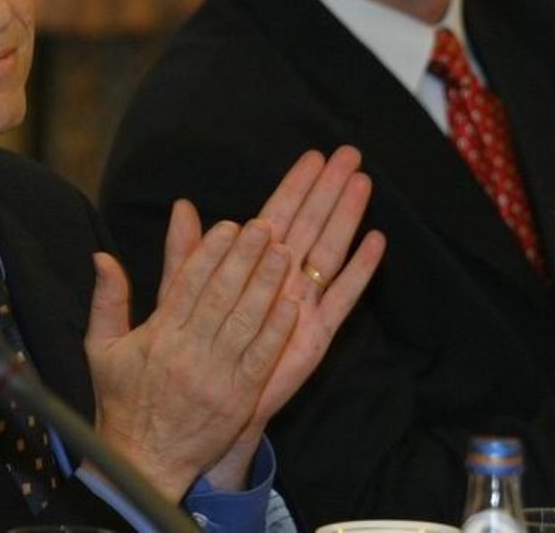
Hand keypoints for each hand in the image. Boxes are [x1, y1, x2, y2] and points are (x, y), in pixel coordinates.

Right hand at [85, 201, 298, 500]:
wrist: (141, 460)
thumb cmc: (121, 400)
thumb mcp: (101, 347)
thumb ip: (107, 299)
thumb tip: (102, 257)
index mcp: (157, 336)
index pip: (187, 283)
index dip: (209, 252)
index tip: (227, 225)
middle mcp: (187, 352)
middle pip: (221, 295)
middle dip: (244, 257)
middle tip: (264, 226)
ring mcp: (215, 376)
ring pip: (246, 321)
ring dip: (267, 285)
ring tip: (283, 253)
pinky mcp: (238, 400)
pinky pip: (261, 359)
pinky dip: (276, 330)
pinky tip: (291, 305)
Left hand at [207, 146, 384, 486]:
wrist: (206, 400)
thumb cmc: (193, 347)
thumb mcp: (179, 295)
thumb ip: (185, 254)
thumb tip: (181, 206)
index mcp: (250, 264)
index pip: (276, 214)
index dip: (294, 186)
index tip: (312, 155)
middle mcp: (282, 278)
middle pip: (309, 224)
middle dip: (328, 189)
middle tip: (348, 153)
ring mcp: (303, 303)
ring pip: (328, 250)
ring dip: (346, 217)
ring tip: (362, 182)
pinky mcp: (316, 333)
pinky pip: (342, 297)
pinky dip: (360, 270)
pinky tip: (375, 241)